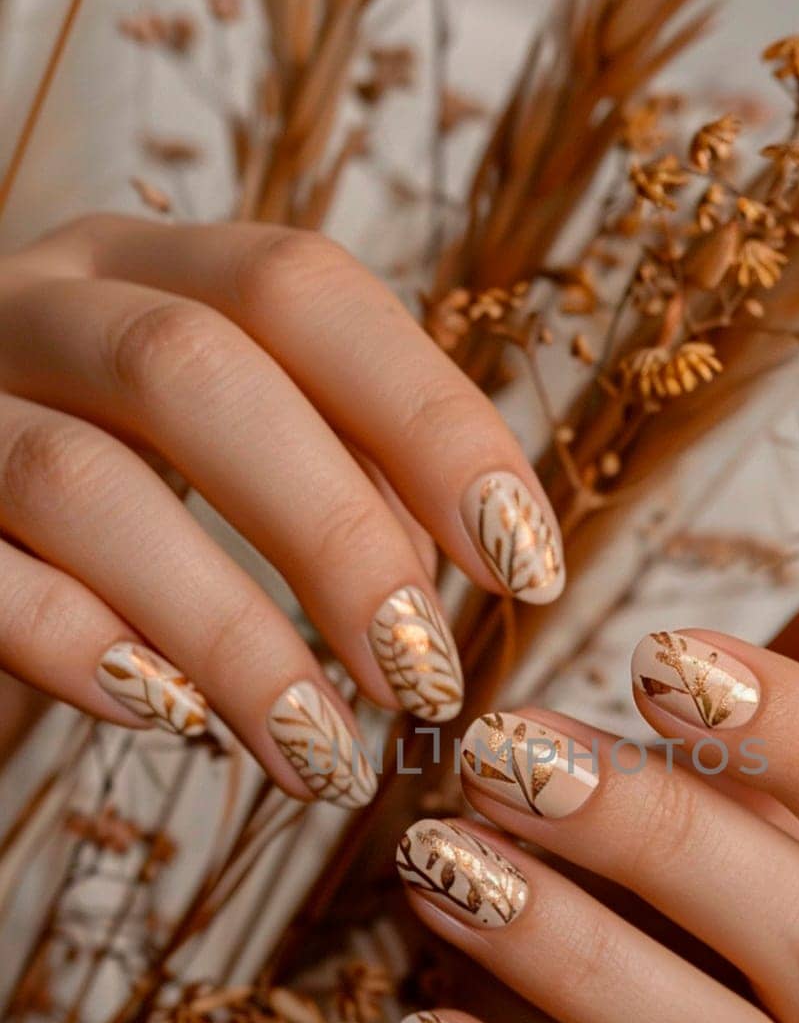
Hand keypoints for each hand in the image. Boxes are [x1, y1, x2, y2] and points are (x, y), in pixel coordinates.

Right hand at [0, 215, 563, 801]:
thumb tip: (435, 574)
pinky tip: (178, 722)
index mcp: (144, 265)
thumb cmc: (99, 482)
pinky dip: (87, 652)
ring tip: (325, 757)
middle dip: (335, 536)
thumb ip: (319, 474)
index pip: (303, 291)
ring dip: (231, 634)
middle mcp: (39, 305)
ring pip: (81, 486)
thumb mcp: (211, 445)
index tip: (525, 564)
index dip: (430, 423)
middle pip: (194, 371)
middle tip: (423, 681)